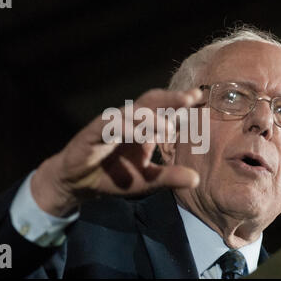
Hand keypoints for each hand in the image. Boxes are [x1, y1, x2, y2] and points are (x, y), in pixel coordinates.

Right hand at [31, 88, 202, 216]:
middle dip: (170, 99)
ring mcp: (111, 124)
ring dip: (150, 118)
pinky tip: (138, 134)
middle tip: (191, 98)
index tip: (200, 97)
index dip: (180, 102)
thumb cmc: (114, 176)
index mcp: (143, 128)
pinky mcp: (93, 132)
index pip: (164, 109)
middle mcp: (128, 121)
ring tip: (168, 129)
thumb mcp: (147, 180)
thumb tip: (197, 179)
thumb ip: (169, 177)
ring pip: (131, 112)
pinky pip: (109, 124)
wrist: (79, 184)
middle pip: (150, 102)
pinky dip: (124, 127)